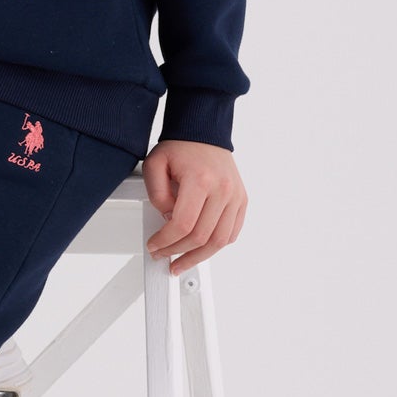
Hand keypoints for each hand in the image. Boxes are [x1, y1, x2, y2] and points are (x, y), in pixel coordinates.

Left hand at [141, 139, 246, 276]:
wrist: (203, 133)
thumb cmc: (180, 148)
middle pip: (201, 236)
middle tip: (163, 257)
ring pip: (219, 241)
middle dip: (178, 252)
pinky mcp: (241, 200)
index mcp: (200, 180)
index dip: (165, 241)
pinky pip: (231, 233)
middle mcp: (222, 189)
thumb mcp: (155, 165)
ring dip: (199, 257)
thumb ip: (157, 195)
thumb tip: (168, 220)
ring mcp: (235, 196)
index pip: (182, 224)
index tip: (154, 246)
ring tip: (182, 263)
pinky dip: (216, 246)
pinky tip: (202, 250)